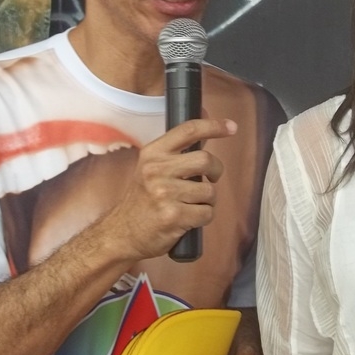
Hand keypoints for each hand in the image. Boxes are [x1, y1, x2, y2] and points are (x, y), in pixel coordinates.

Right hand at [100, 117, 236, 261]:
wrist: (122, 234)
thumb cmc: (142, 200)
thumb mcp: (152, 167)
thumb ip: (178, 149)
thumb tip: (206, 121)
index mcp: (153, 153)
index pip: (188, 131)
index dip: (213, 126)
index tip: (231, 127)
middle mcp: (156, 170)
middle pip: (206, 160)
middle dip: (216, 171)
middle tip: (210, 179)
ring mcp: (164, 194)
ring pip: (209, 191)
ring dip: (208, 200)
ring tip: (192, 204)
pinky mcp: (173, 216)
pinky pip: (207, 213)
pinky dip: (204, 217)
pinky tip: (189, 218)